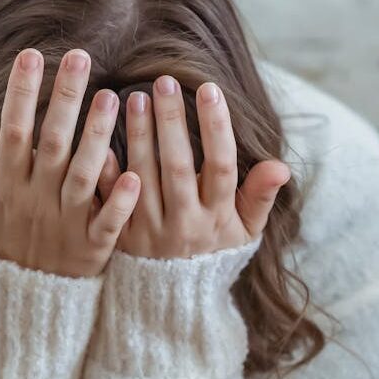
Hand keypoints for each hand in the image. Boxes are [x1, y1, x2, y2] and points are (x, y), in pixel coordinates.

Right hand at [0, 48, 141, 277]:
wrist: (24, 297)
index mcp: (8, 185)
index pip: (12, 134)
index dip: (19, 96)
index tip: (30, 55)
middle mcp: (38, 199)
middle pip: (53, 144)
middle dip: (65, 100)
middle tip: (80, 55)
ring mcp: (67, 223)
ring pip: (83, 176)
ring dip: (95, 139)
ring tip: (109, 97)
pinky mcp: (93, 247)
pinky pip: (107, 223)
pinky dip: (117, 202)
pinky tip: (132, 174)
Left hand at [97, 76, 290, 258]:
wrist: (173, 297)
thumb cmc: (213, 251)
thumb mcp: (244, 231)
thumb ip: (259, 197)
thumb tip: (280, 166)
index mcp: (217, 217)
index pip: (221, 166)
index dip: (217, 127)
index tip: (209, 88)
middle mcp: (184, 224)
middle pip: (177, 166)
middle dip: (171, 122)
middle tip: (163, 81)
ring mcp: (150, 231)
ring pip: (143, 177)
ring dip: (138, 137)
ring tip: (135, 98)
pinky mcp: (121, 237)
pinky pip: (111, 201)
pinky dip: (105, 173)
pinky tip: (99, 140)